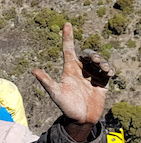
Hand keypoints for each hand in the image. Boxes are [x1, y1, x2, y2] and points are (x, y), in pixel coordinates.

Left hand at [32, 23, 114, 140]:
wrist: (80, 118)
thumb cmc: (65, 106)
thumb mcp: (55, 93)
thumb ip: (46, 81)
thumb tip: (33, 70)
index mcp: (69, 69)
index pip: (68, 49)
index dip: (67, 37)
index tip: (67, 24)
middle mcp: (81, 69)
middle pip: (87, 54)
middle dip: (91, 54)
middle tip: (93, 60)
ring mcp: (92, 75)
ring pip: (99, 61)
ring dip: (101, 62)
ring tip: (103, 68)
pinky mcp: (102, 81)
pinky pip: (108, 70)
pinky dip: (109, 69)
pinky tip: (109, 73)